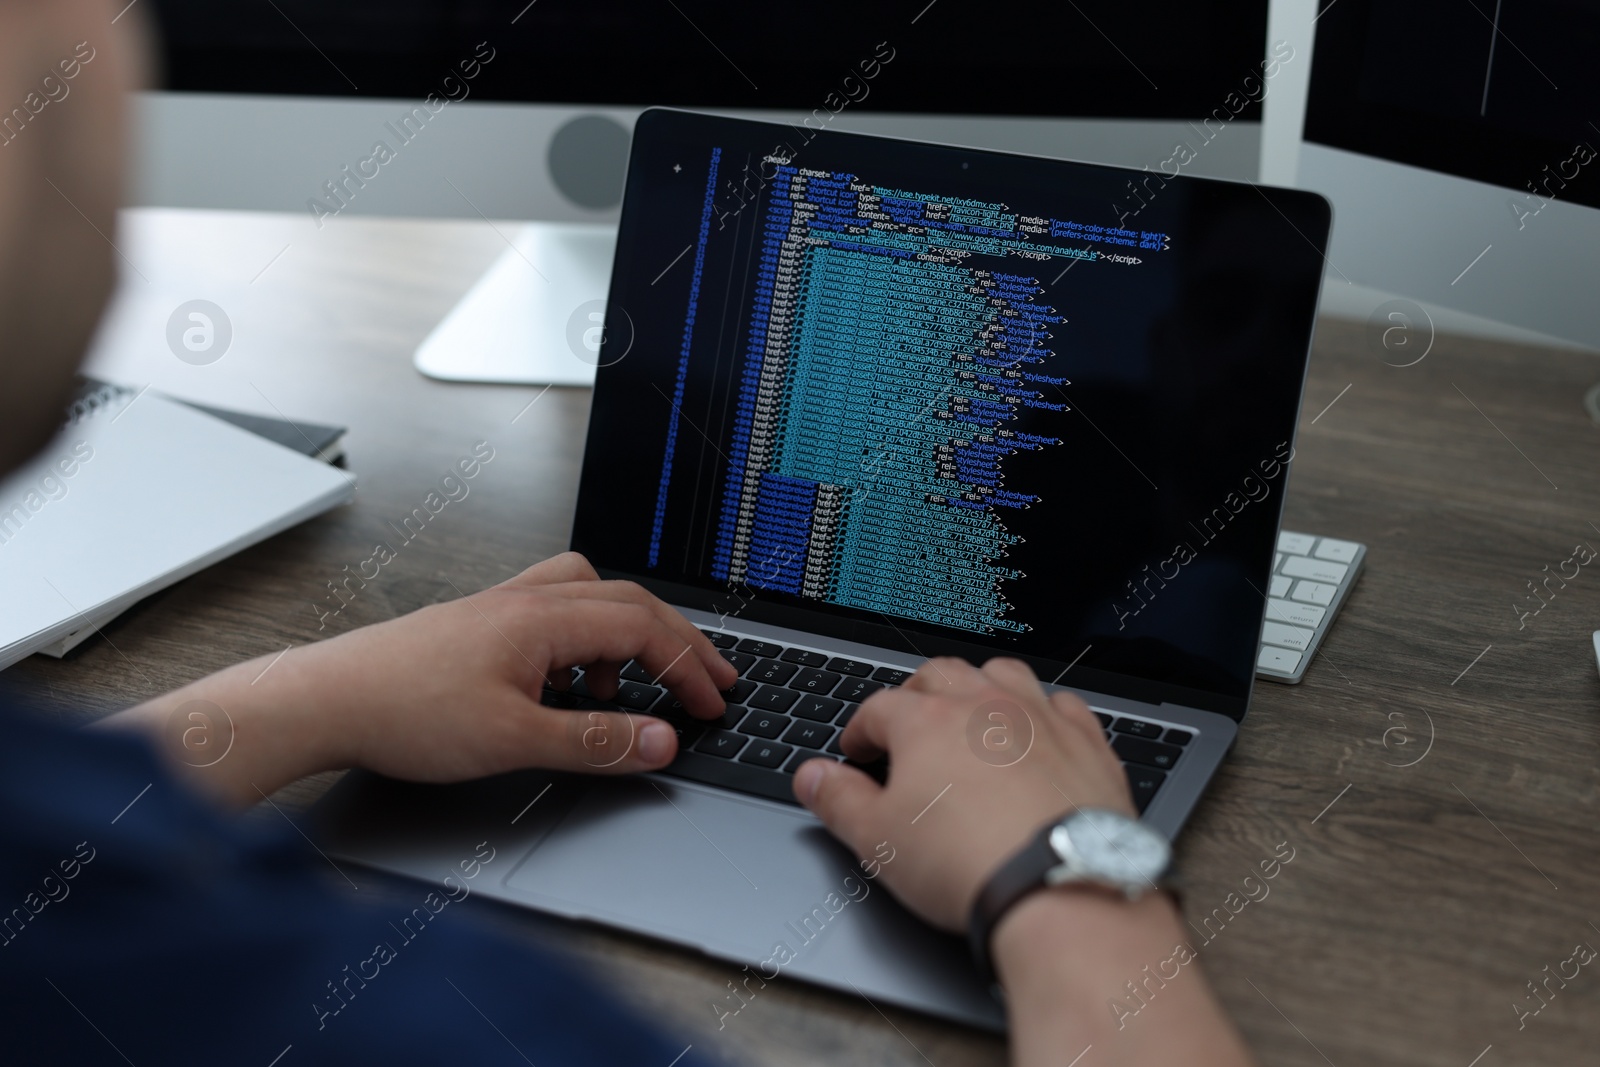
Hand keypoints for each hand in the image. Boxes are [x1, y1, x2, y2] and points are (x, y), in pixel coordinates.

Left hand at [106, 553, 737, 805]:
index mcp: (543, 618)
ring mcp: (501, 608)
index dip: (688, 667)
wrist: (325, 700)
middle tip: (710, 680)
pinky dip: (583, 643)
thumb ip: (596, 741)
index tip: (714, 703)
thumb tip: (660, 742)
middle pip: (628, 602)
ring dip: (628, 636)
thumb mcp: (514, 740)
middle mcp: (527, 600)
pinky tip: (566, 688)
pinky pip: (554, 613)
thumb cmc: (403, 711)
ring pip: (590, 598)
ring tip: (630, 692)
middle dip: (677, 642)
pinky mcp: (480, 626)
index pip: (644, 629)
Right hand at [792, 656, 1132, 931]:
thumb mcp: (878, 840)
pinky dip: (1044, 712)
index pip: (879, 709)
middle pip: (940, 675)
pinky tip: (1038, 732)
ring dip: (980, 686)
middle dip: (916, 694)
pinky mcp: (1086, 742)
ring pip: (1002, 675)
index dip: (861, 730)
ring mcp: (1039, 718)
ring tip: (969, 712)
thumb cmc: (968, 863)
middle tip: (907, 722)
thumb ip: (838, 801)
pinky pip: (1062, 704)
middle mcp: (984, 706)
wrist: (1059, 886)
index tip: (857, 751)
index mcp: (926, 723)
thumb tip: (811, 777)